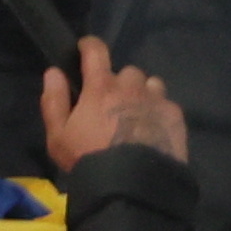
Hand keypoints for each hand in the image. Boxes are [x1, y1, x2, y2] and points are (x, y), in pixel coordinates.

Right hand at [37, 37, 183, 169]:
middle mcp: (132, 87)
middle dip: (119, 82)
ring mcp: (157, 100)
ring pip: (151, 84)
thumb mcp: (58, 134)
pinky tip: (153, 129)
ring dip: (143, 93)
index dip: (90, 46)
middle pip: (127, 71)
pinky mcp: (176, 117)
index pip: (96, 51)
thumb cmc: (88, 158)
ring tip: (136, 114)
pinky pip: (167, 103)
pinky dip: (159, 110)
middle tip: (113, 102)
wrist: (131, 184)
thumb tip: (54, 72)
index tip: (86, 49)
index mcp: (101, 87)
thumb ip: (54, 100)